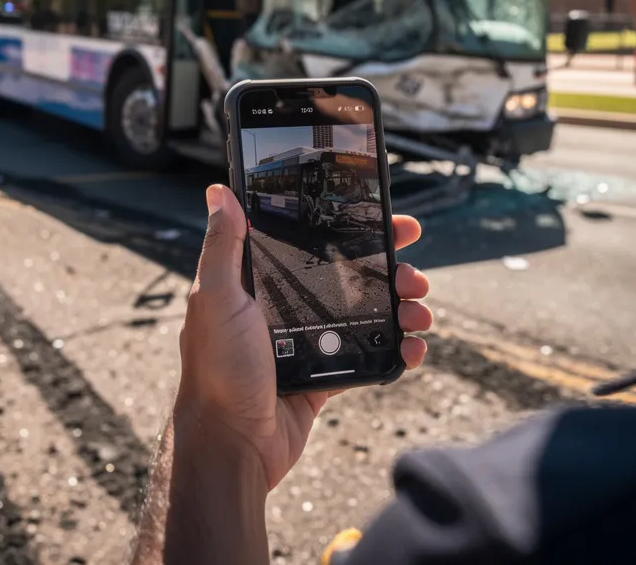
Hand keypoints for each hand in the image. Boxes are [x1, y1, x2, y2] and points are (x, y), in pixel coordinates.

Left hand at [177, 184, 431, 490]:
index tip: (389, 221)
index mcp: (260, 284)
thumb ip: (223, 246)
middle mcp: (286, 308)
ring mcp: (309, 342)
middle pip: (350, 276)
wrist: (231, 444)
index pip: (313, 242)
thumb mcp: (215, 298)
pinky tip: (414, 347)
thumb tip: (219, 192)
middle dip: (390, 270)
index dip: (352, 229)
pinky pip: (370, 355)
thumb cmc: (218, 370)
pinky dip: (397, 349)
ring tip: (420, 311)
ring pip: (368, 314)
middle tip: (415, 274)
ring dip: (402, 308)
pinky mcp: (325, 376)